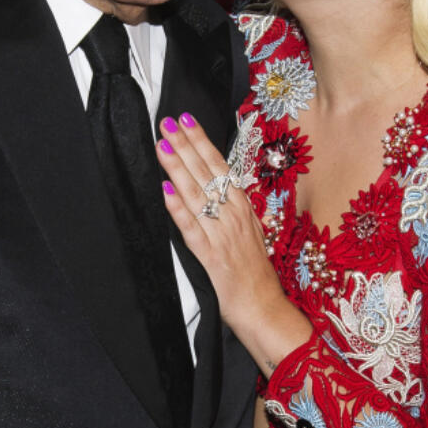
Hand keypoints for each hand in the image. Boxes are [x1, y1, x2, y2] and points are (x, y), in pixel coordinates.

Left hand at [156, 113, 311, 369]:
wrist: (264, 306)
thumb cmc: (255, 270)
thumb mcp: (249, 229)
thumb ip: (233, 206)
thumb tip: (215, 182)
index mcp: (243, 206)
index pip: (219, 165)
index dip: (200, 142)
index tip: (185, 120)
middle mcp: (234, 214)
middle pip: (207, 173)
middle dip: (186, 145)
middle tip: (168, 123)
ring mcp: (222, 233)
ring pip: (197, 194)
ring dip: (178, 168)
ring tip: (163, 146)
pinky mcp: (211, 256)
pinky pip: (192, 228)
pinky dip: (179, 209)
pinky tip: (166, 192)